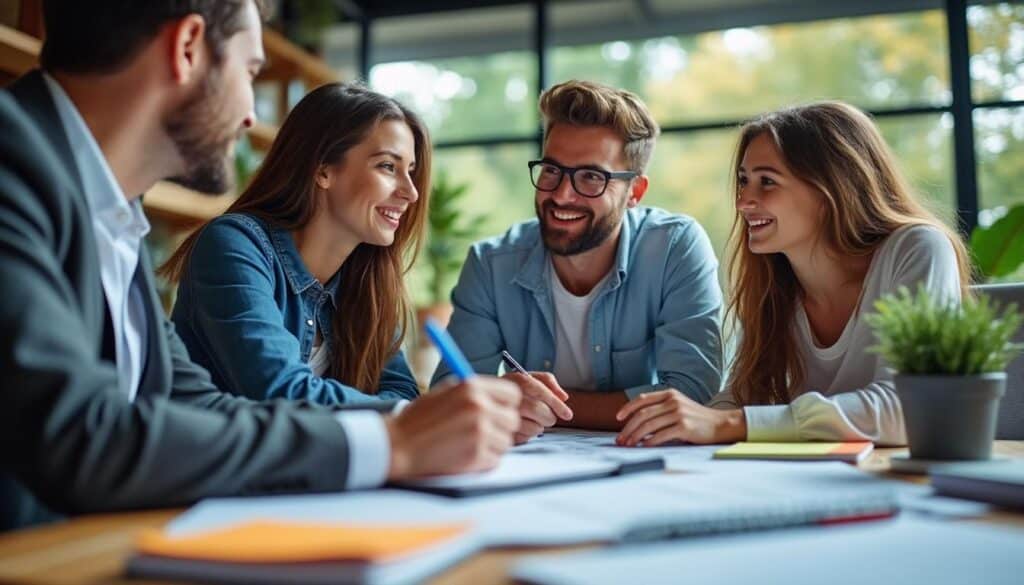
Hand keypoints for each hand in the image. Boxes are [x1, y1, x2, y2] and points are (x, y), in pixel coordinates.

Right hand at [385, 376, 520, 480]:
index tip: (497, 410)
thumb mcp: (444, 392)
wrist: (397, 445)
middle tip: (481, 431)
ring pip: (506, 441)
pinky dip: (483, 461)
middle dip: (500, 426)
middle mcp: (479, 407)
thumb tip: (499, 395)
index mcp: (471, 387)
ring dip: (492, 445)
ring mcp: (479, 432)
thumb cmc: (418, 419)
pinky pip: (495, 459)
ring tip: (468, 443)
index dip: (505, 403)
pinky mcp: (476, 456)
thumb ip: (473, 391)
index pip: (512, 393)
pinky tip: (464, 455)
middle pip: (512, 419)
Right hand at [503, 371, 572, 443]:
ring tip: (532, 421)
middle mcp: (507, 396)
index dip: (556, 403)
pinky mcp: (501, 431)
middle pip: (536, 409)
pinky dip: (528, 435)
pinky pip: (523, 438)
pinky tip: (523, 428)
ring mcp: (501, 415)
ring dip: (539, 427)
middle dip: (549, 417)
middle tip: (549, 418)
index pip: (539, 390)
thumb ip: (548, 381)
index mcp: (516, 380)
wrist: (490, 401)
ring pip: (532, 427)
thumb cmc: (516, 389)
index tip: (567, 414)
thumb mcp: (531, 378)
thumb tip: (563, 397)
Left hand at [614, 390, 746, 445]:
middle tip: (620, 439)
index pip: (642, 399)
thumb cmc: (696, 418)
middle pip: (642, 414)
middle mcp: (673, 401)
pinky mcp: (684, 427)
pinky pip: (660, 436)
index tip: (618, 418)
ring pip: (649, 426)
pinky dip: (649, 442)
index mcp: (669, 394)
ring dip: (635, 437)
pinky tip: (643, 446)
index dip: (627, 408)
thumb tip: (637, 424)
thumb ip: (660, 410)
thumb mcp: (678, 406)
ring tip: (628, 445)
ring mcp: (679, 413)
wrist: (720, 424)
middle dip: (628, 428)